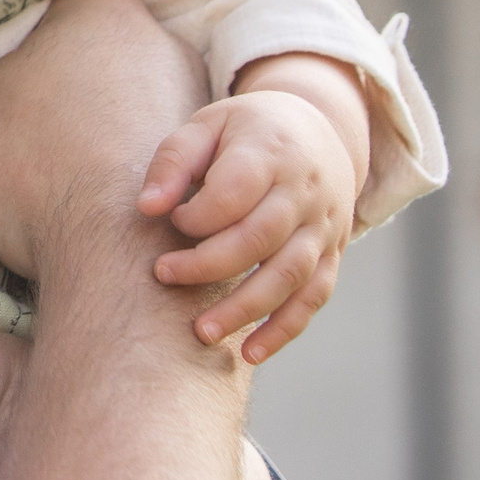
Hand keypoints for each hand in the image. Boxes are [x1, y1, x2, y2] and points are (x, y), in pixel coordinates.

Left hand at [139, 88, 357, 361]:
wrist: (321, 129)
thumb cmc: (246, 130)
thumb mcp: (207, 124)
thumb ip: (174, 161)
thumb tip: (146, 208)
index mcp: (271, 152)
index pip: (235, 192)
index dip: (198, 215)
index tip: (172, 221)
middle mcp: (304, 193)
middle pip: (260, 238)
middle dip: (209, 265)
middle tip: (163, 275)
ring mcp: (323, 228)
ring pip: (289, 276)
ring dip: (245, 310)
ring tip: (201, 333)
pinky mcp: (332, 255)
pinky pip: (313, 298)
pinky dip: (284, 330)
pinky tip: (250, 354)